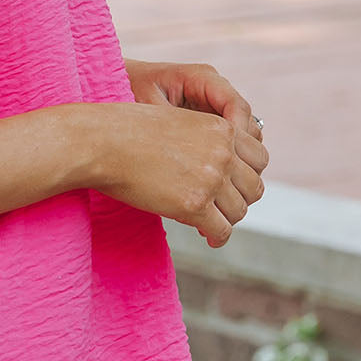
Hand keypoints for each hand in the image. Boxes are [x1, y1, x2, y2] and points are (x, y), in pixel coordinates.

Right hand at [111, 59, 268, 245]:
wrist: (102, 141)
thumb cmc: (129, 131)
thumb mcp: (178, 122)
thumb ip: (205, 140)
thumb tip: (220, 170)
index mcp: (221, 128)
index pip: (259, 157)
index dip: (247, 174)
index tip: (233, 186)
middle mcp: (223, 152)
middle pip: (253, 186)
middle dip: (239, 198)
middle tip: (223, 207)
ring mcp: (211, 179)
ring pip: (239, 211)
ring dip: (227, 218)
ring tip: (212, 222)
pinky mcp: (194, 205)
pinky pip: (221, 230)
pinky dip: (217, 236)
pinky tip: (208, 238)